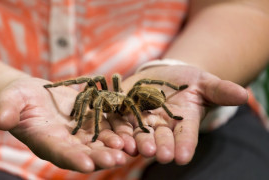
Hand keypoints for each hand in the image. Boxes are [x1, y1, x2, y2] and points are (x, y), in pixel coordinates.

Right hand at [0, 77, 126, 171]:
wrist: (31, 94)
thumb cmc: (16, 98)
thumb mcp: (9, 101)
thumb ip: (7, 111)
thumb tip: (2, 121)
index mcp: (44, 141)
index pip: (59, 154)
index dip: (73, 160)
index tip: (87, 165)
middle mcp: (64, 142)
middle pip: (84, 153)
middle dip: (101, 157)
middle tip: (118, 159)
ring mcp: (78, 133)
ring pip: (98, 143)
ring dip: (114, 146)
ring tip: (130, 147)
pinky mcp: (88, 120)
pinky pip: (105, 126)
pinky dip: (117, 129)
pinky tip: (131, 131)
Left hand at [112, 65, 247, 164]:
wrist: (165, 75)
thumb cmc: (189, 81)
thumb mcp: (205, 83)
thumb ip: (220, 90)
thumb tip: (243, 94)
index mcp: (182, 122)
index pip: (185, 136)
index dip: (184, 146)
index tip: (183, 156)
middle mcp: (162, 126)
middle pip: (160, 139)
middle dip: (160, 146)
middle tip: (161, 155)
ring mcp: (141, 120)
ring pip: (138, 134)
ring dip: (137, 142)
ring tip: (138, 149)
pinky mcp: (124, 110)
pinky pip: (119, 121)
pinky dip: (117, 129)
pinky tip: (116, 136)